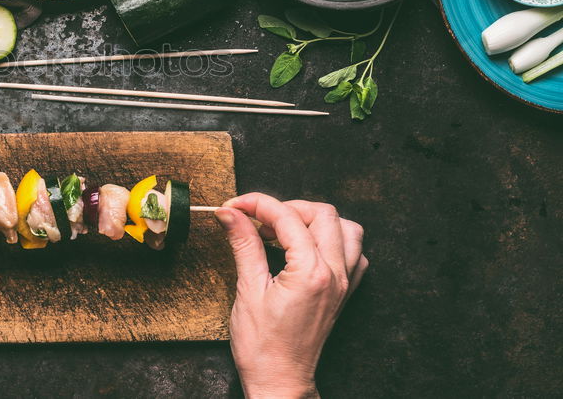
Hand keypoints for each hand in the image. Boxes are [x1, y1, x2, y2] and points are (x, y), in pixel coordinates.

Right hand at [216, 193, 367, 398]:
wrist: (280, 381)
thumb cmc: (262, 346)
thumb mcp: (247, 290)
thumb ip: (243, 244)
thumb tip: (231, 214)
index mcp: (311, 273)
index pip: (287, 218)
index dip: (257, 204)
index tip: (234, 207)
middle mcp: (334, 275)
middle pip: (323, 214)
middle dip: (287, 208)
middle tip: (257, 219)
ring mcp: (343, 284)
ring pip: (346, 229)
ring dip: (315, 221)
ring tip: (284, 231)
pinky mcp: (343, 293)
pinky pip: (353, 253)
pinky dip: (333, 241)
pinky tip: (307, 249)